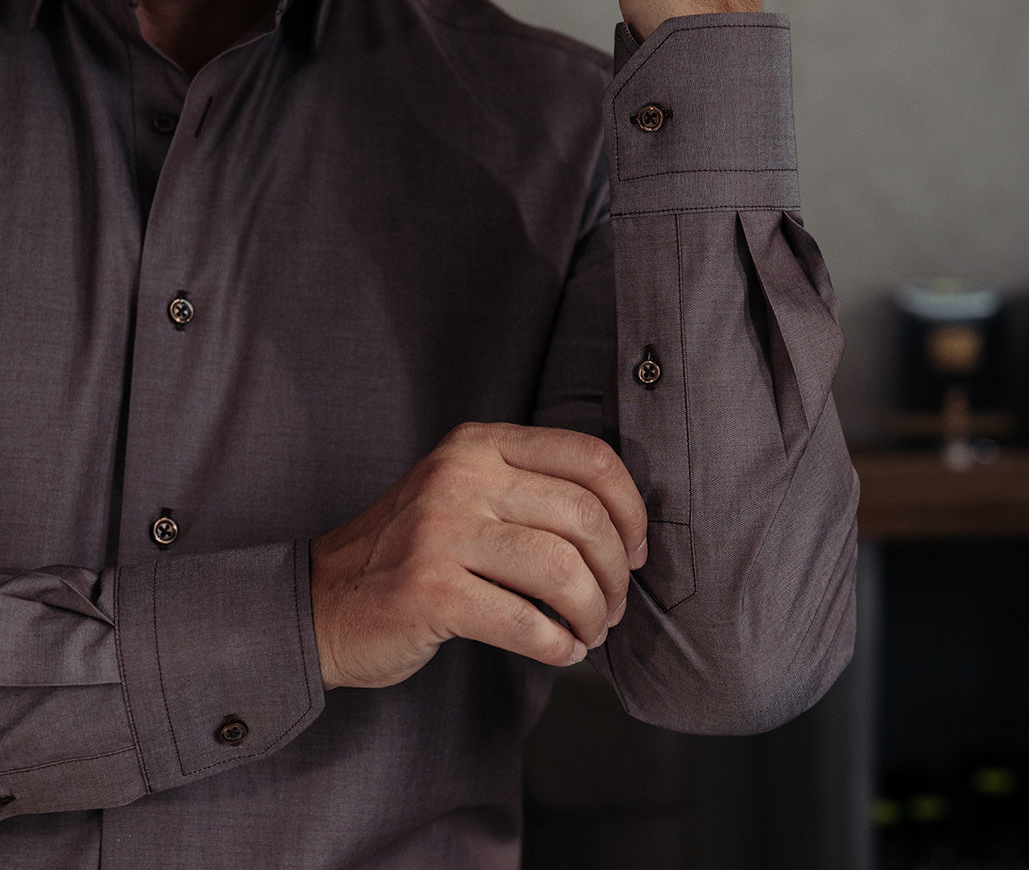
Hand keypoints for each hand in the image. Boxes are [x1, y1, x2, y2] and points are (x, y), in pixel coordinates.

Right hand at [310, 423, 647, 688]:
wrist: (323, 599)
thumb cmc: (414, 551)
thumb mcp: (465, 492)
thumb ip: (531, 490)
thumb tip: (629, 532)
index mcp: (479, 443)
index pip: (589, 456)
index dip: (632, 508)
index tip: (637, 549)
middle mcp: (461, 476)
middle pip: (584, 515)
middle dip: (617, 572)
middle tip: (613, 606)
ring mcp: (440, 531)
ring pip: (561, 569)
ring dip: (592, 612)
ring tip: (589, 631)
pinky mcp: (427, 590)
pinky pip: (524, 621)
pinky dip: (558, 645)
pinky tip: (561, 651)